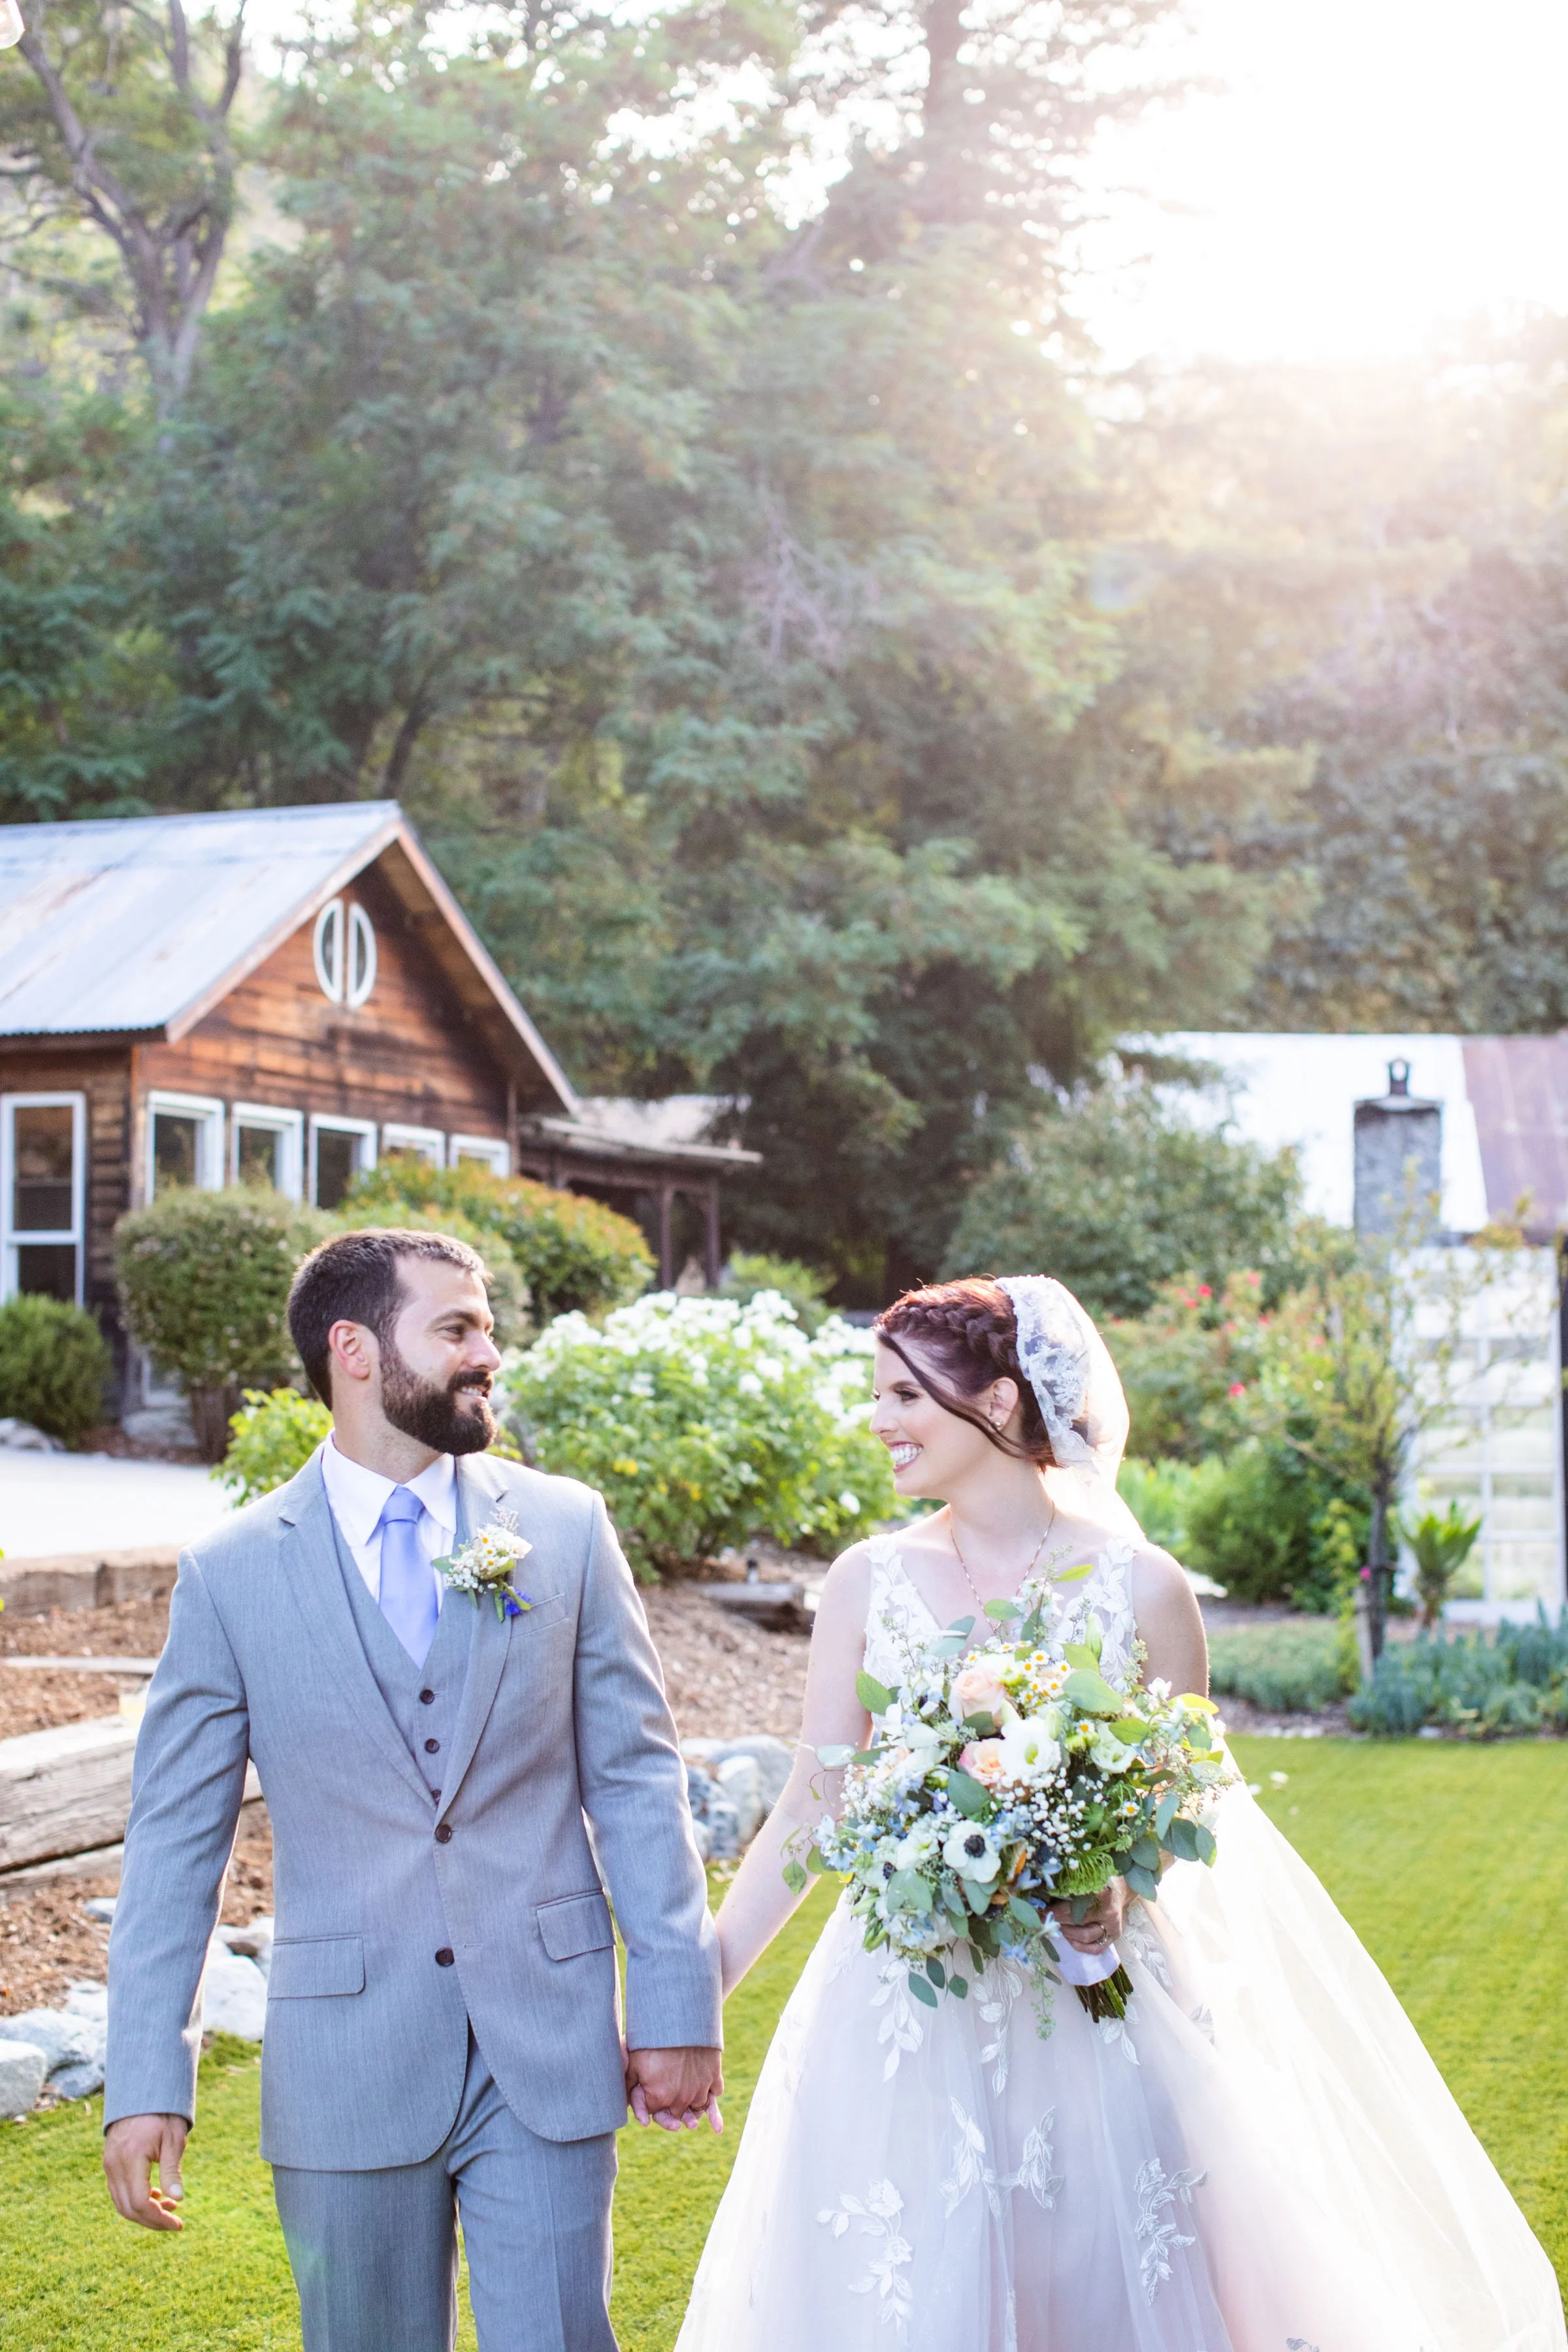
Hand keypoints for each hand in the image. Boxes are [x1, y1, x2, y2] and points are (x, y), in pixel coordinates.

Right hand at [104, 2113, 188, 2230]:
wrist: (142, 2090)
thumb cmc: (163, 2114)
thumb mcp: (174, 2140)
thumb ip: (172, 2171)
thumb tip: (178, 2199)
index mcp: (131, 2159)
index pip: (140, 2203)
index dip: (158, 2219)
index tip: (178, 2224)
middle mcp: (114, 2165)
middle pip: (128, 2209)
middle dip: (152, 2220)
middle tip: (175, 2221)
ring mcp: (108, 2165)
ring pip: (121, 2203)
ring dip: (144, 2212)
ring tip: (169, 2208)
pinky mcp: (109, 2163)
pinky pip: (118, 2191)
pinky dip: (135, 2200)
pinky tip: (155, 2196)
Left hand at [625, 2045, 722, 2133]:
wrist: (681, 2019)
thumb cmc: (653, 2039)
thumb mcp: (634, 2061)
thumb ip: (629, 2086)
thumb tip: (623, 2101)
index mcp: (660, 2098)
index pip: (654, 2113)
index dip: (650, 2104)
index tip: (650, 2096)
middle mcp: (681, 2099)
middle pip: (677, 2113)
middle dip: (672, 2111)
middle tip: (670, 2104)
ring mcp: (700, 2089)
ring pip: (698, 2107)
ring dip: (694, 2110)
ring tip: (691, 2113)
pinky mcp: (714, 2075)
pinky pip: (716, 2093)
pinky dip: (712, 2095)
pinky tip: (711, 2102)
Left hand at [1050, 1876, 1125, 1954]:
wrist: (1121, 1891)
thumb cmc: (1101, 1884)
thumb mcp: (1089, 1882)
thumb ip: (1074, 1888)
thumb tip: (1049, 1894)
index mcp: (1104, 1895)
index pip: (1077, 1905)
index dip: (1059, 1908)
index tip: (1046, 1908)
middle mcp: (1109, 1913)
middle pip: (1079, 1920)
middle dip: (1060, 1919)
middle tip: (1046, 1918)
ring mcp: (1112, 1927)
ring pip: (1086, 1935)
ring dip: (1067, 1932)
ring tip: (1056, 1927)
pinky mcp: (1113, 1937)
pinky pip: (1095, 1948)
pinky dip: (1080, 1946)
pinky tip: (1068, 1939)